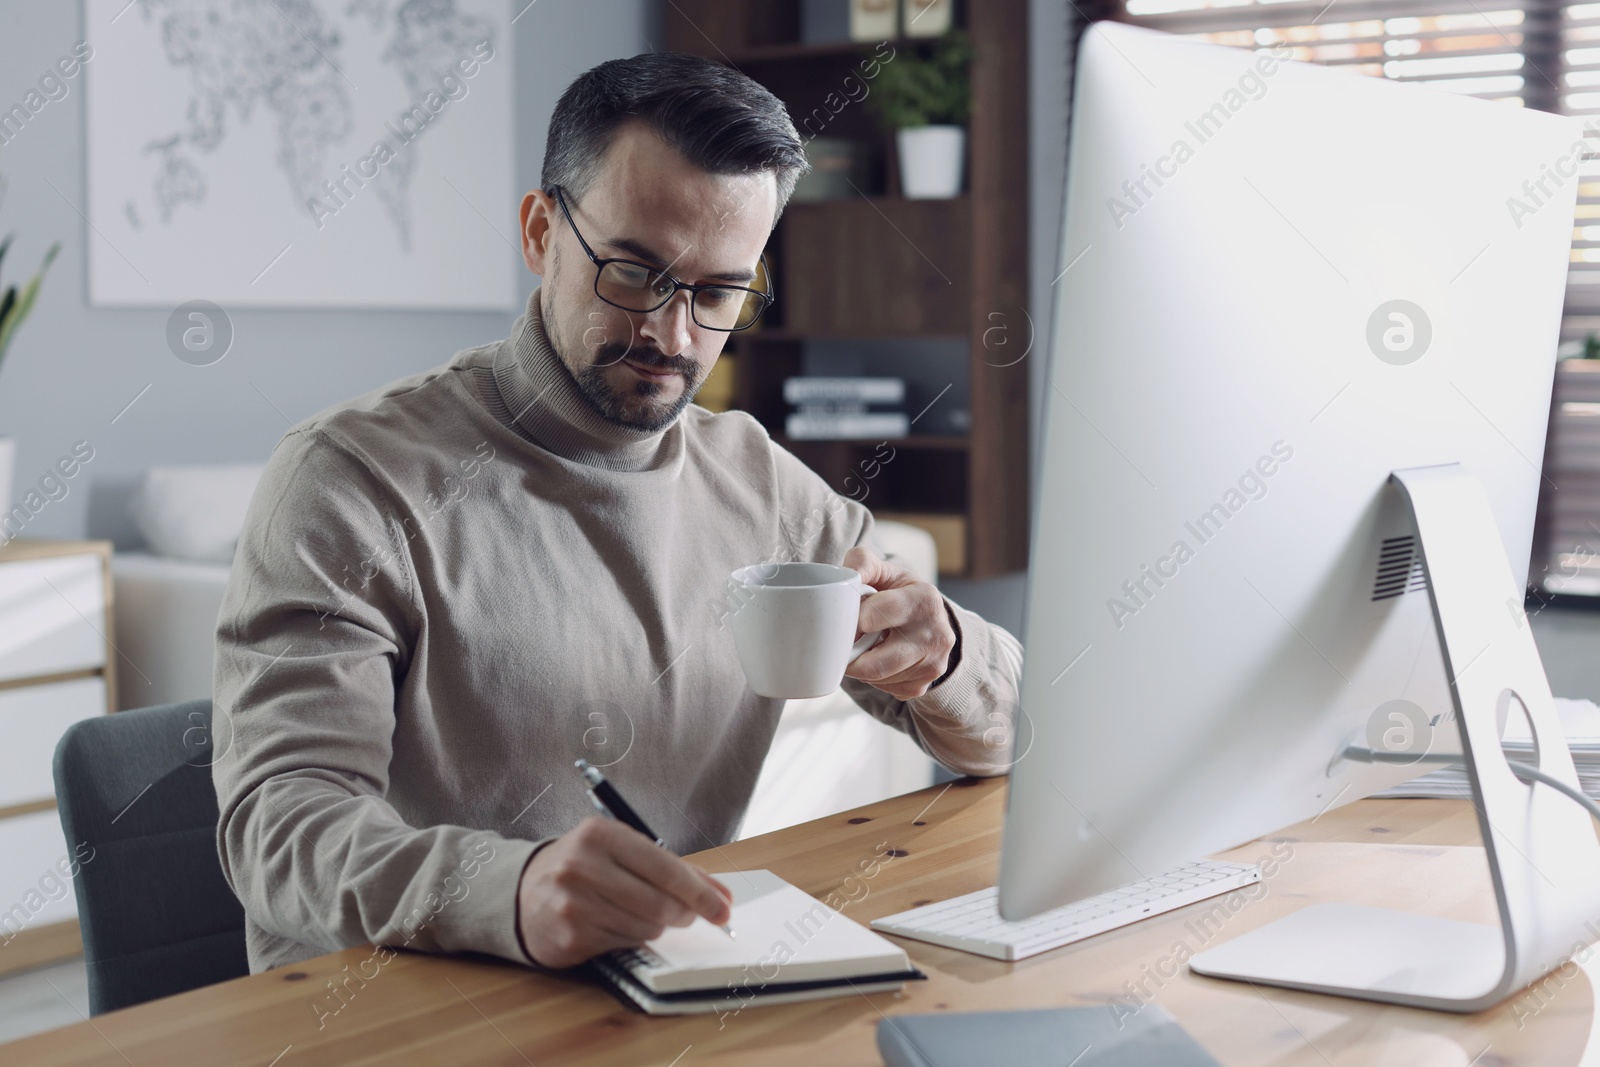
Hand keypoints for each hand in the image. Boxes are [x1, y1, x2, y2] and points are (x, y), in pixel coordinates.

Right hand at [516, 816, 732, 968]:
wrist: (523, 892)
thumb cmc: (584, 868)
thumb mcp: (621, 851)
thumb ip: (672, 868)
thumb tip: (721, 895)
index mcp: (600, 834)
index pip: (665, 867)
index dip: (700, 892)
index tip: (723, 909)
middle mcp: (582, 866)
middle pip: (660, 902)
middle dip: (684, 913)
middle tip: (688, 915)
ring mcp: (574, 903)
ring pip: (646, 926)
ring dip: (658, 926)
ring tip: (645, 914)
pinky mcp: (571, 936)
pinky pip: (625, 944)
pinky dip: (632, 937)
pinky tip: (618, 924)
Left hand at [842, 544, 956, 699]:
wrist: (926, 616)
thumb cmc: (897, 591)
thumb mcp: (883, 569)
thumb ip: (861, 562)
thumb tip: (847, 576)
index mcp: (925, 600)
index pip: (877, 615)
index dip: (855, 619)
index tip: (849, 618)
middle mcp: (936, 635)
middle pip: (876, 663)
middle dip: (852, 655)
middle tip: (844, 642)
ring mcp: (933, 664)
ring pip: (877, 679)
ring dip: (861, 666)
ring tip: (863, 645)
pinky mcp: (923, 684)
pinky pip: (886, 689)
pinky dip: (873, 678)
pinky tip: (878, 658)